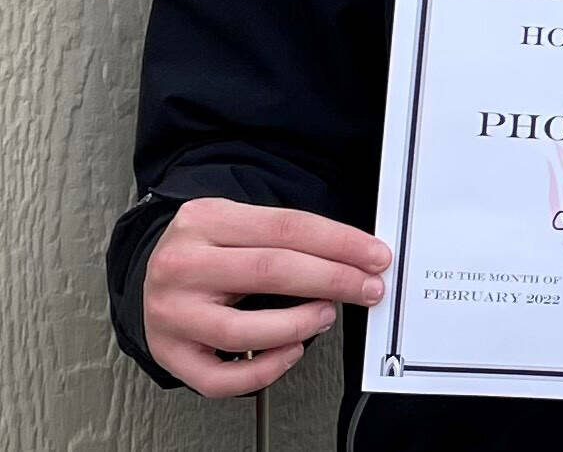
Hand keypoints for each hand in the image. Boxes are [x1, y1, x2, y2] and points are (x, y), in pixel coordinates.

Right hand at [142, 198, 391, 396]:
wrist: (152, 271)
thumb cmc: (209, 249)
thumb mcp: (240, 222)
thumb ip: (290, 236)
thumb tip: (357, 258)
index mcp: (205, 220)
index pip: (287, 228)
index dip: (340, 243)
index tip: (375, 257)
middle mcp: (181, 265)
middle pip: (271, 271)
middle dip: (332, 280)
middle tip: (367, 288)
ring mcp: (170, 313)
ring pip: (242, 330)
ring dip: (299, 326)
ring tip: (326, 316)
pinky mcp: (169, 353)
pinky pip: (220, 378)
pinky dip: (265, 371)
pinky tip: (291, 351)